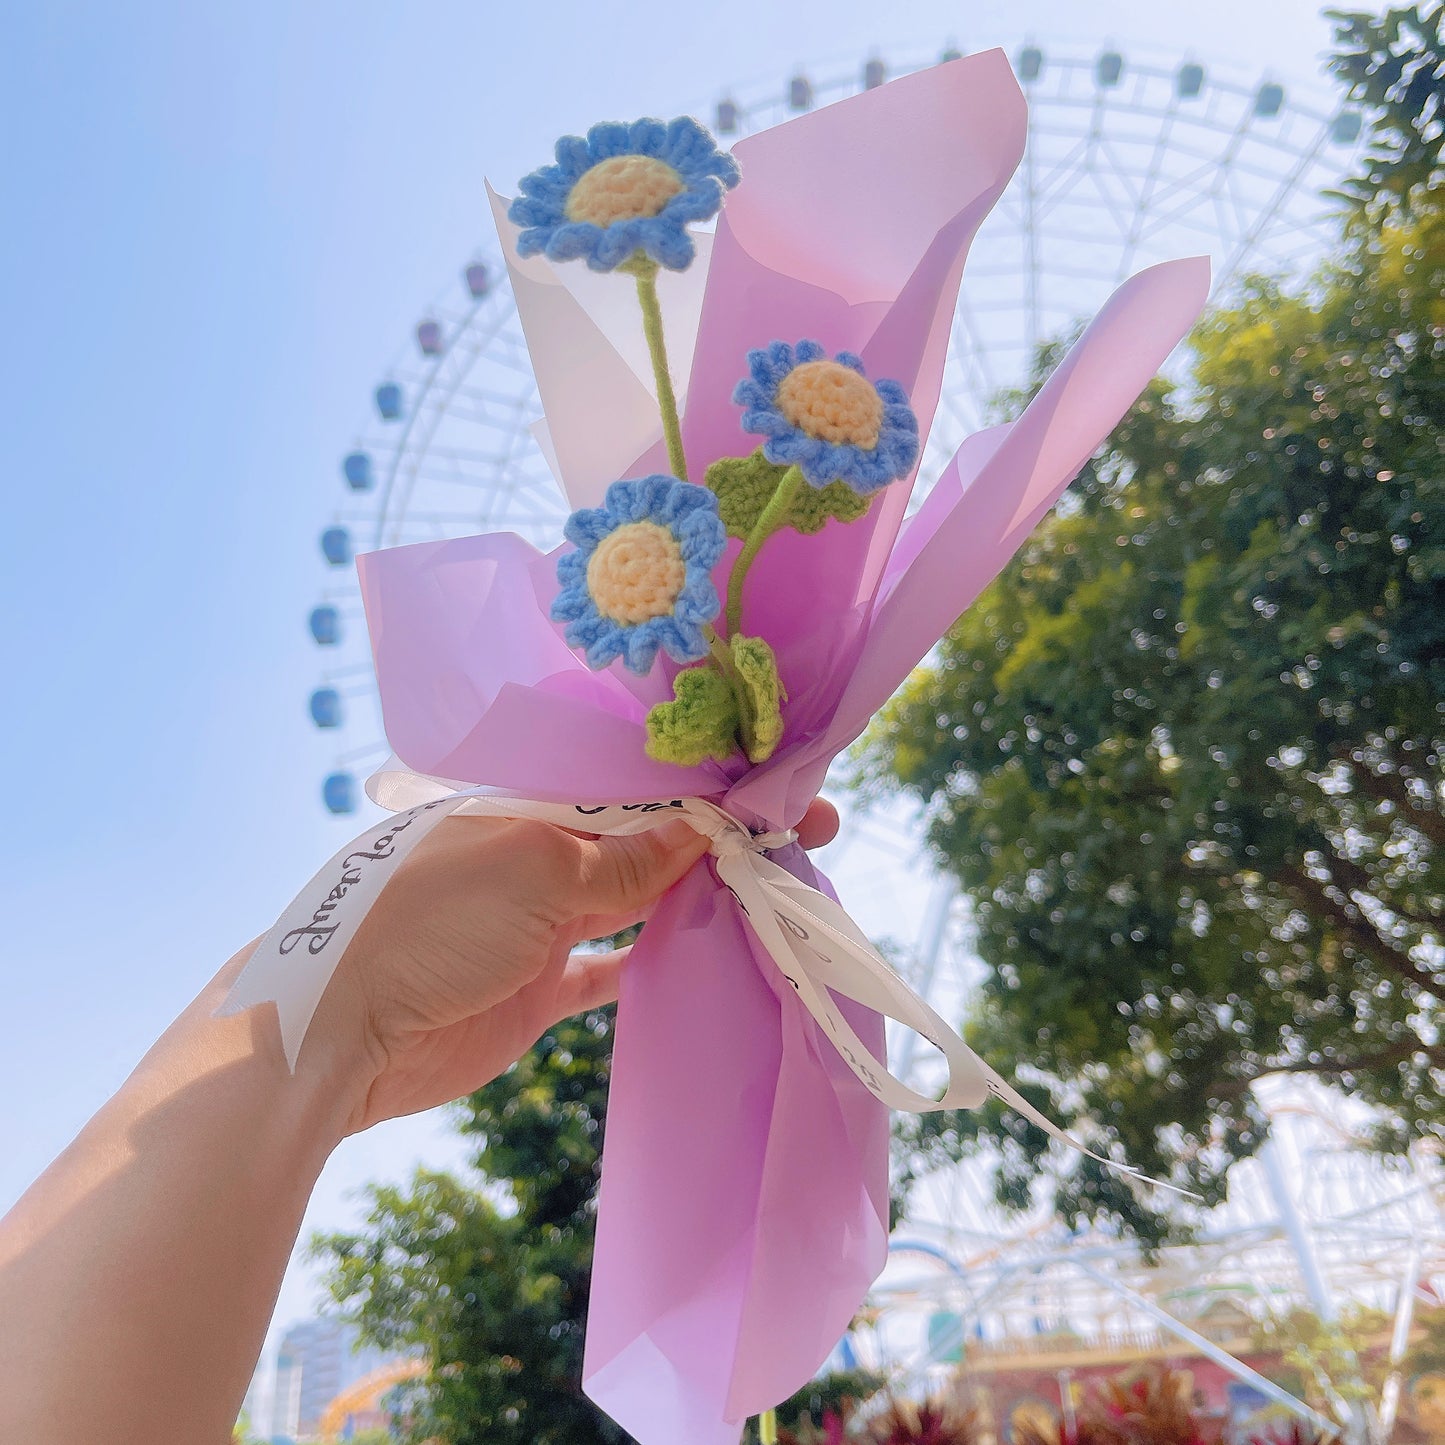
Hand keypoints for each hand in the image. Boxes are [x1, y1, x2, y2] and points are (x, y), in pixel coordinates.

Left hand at [311, 799, 840, 1133]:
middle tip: (810, 837)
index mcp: (533, 807)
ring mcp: (540, 925)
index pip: (641, 788)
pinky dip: (656, 965)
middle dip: (724, 840)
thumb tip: (704, 830)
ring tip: (779, 892)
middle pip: (650, 842)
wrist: (337, 1032)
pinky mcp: (538, 990)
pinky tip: (713, 959)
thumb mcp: (534, 872)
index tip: (786, 792)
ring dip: (701, 898)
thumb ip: (623, 860)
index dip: (714, 789)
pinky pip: (612, 970)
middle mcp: (541, 857)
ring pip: (639, 903)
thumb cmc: (429, 923)